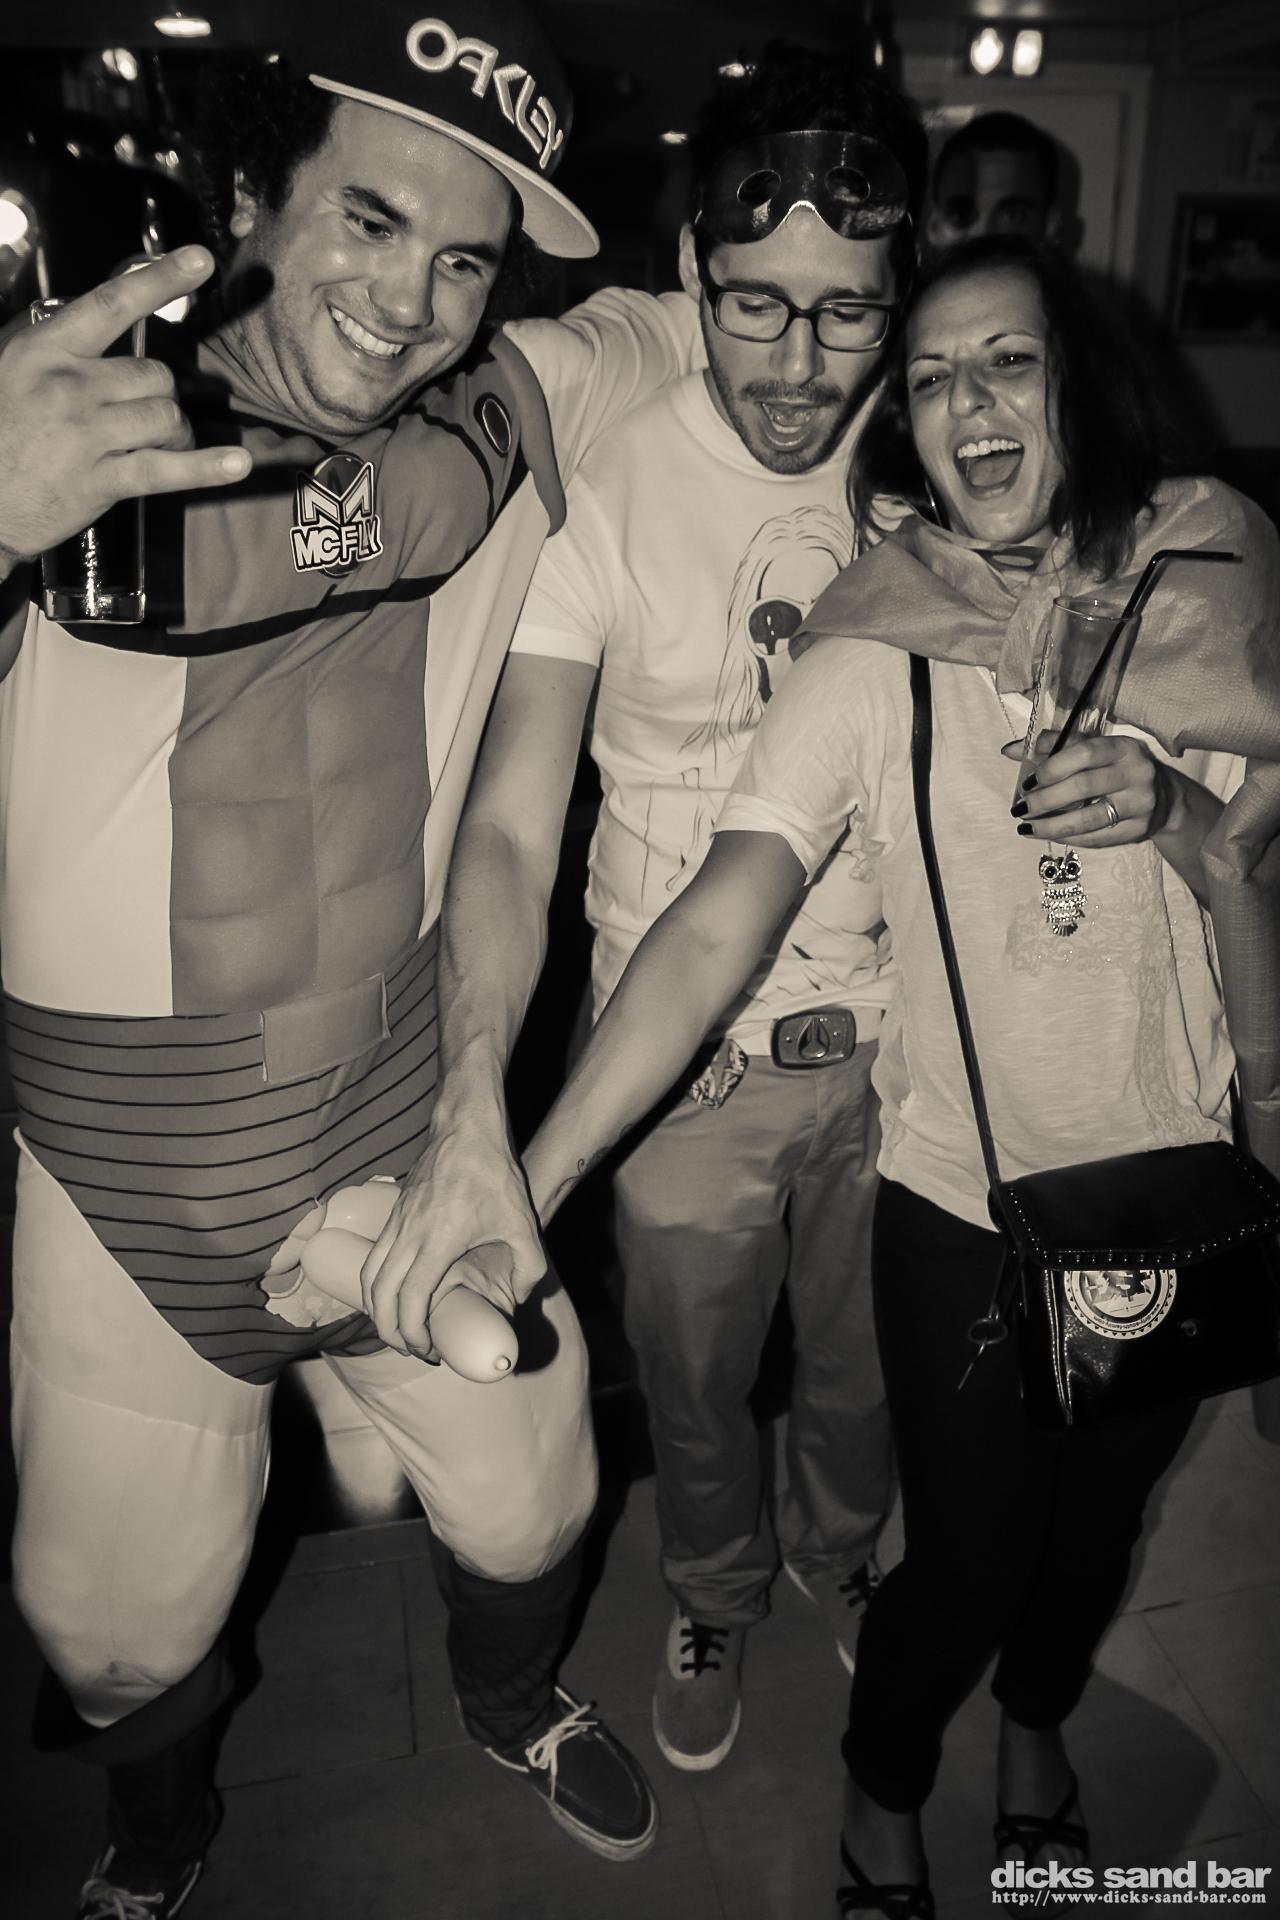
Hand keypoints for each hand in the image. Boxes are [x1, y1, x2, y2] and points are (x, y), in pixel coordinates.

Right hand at [0, 248, 251, 566]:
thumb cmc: (0, 432)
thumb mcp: (15, 369)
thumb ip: (64, 347)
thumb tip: (113, 321)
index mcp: (45, 350)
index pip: (112, 303)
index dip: (161, 279)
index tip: (199, 260)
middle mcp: (68, 386)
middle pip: (155, 374)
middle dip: (162, 396)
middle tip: (145, 417)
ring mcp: (86, 433)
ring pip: (168, 415)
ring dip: (174, 432)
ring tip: (155, 445)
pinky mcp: (101, 479)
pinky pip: (166, 468)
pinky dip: (205, 467)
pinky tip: (235, 464)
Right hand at [360, 1113, 546, 1356]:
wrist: (466, 1127)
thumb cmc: (494, 1173)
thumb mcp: (525, 1224)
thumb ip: (529, 1267)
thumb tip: (518, 1299)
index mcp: (438, 1241)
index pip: (411, 1299)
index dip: (414, 1332)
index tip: (429, 1349)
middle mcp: (408, 1234)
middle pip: (380, 1295)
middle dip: (390, 1331)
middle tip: (412, 1348)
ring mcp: (396, 1222)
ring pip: (369, 1277)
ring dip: (377, 1310)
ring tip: (398, 1328)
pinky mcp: (393, 1213)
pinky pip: (372, 1258)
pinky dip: (376, 1285)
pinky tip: (395, 1294)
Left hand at [1004, 732, 1173, 846]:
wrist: (1164, 798)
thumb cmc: (1116, 769)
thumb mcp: (1093, 750)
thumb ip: (1053, 747)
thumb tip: (1010, 750)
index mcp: (1123, 747)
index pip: (1084, 753)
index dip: (1052, 767)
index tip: (1027, 782)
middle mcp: (1137, 773)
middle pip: (1083, 787)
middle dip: (1045, 800)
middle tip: (1021, 809)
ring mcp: (1140, 804)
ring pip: (1089, 819)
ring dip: (1051, 826)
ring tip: (1026, 827)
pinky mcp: (1139, 830)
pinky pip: (1096, 838)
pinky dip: (1068, 838)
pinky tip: (1048, 835)